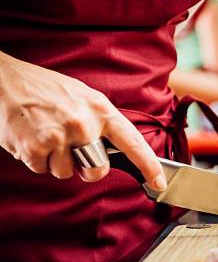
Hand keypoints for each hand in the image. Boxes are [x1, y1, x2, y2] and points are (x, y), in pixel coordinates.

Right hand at [0, 53, 165, 189]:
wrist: (4, 79)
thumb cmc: (45, 89)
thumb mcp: (83, 96)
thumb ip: (100, 122)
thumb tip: (113, 149)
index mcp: (101, 109)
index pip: (133, 142)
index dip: (149, 165)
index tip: (159, 182)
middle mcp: (84, 124)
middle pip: (97, 170)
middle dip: (86, 169)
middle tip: (71, 149)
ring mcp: (60, 136)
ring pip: (66, 173)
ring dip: (55, 161)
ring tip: (45, 134)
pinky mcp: (36, 148)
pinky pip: (42, 170)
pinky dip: (35, 159)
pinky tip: (30, 136)